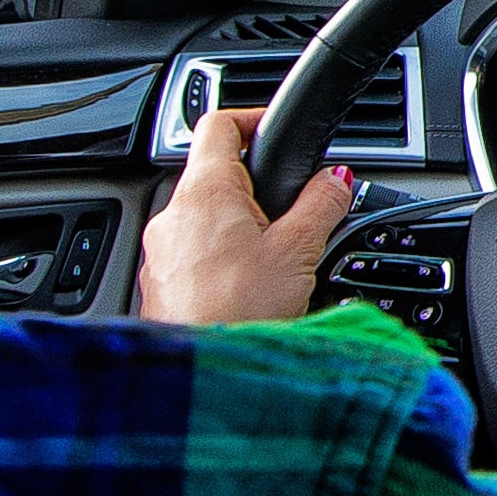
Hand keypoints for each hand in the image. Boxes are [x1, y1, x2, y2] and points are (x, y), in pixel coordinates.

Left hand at [138, 109, 351, 325]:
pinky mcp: (160, 284)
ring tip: (275, 259)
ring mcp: (160, 251)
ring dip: (239, 229)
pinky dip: (221, 261)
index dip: (251, 119)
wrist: (201, 376)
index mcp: (204, 192)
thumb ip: (321, 205)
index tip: (276, 131)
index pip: (218, 124)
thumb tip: (336, 178)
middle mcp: (172, 215)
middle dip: (255, 189)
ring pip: (204, 220)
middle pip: (214, 177)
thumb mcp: (298, 251)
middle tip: (292, 212)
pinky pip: (193, 255)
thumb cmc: (238, 314)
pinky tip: (248, 289)